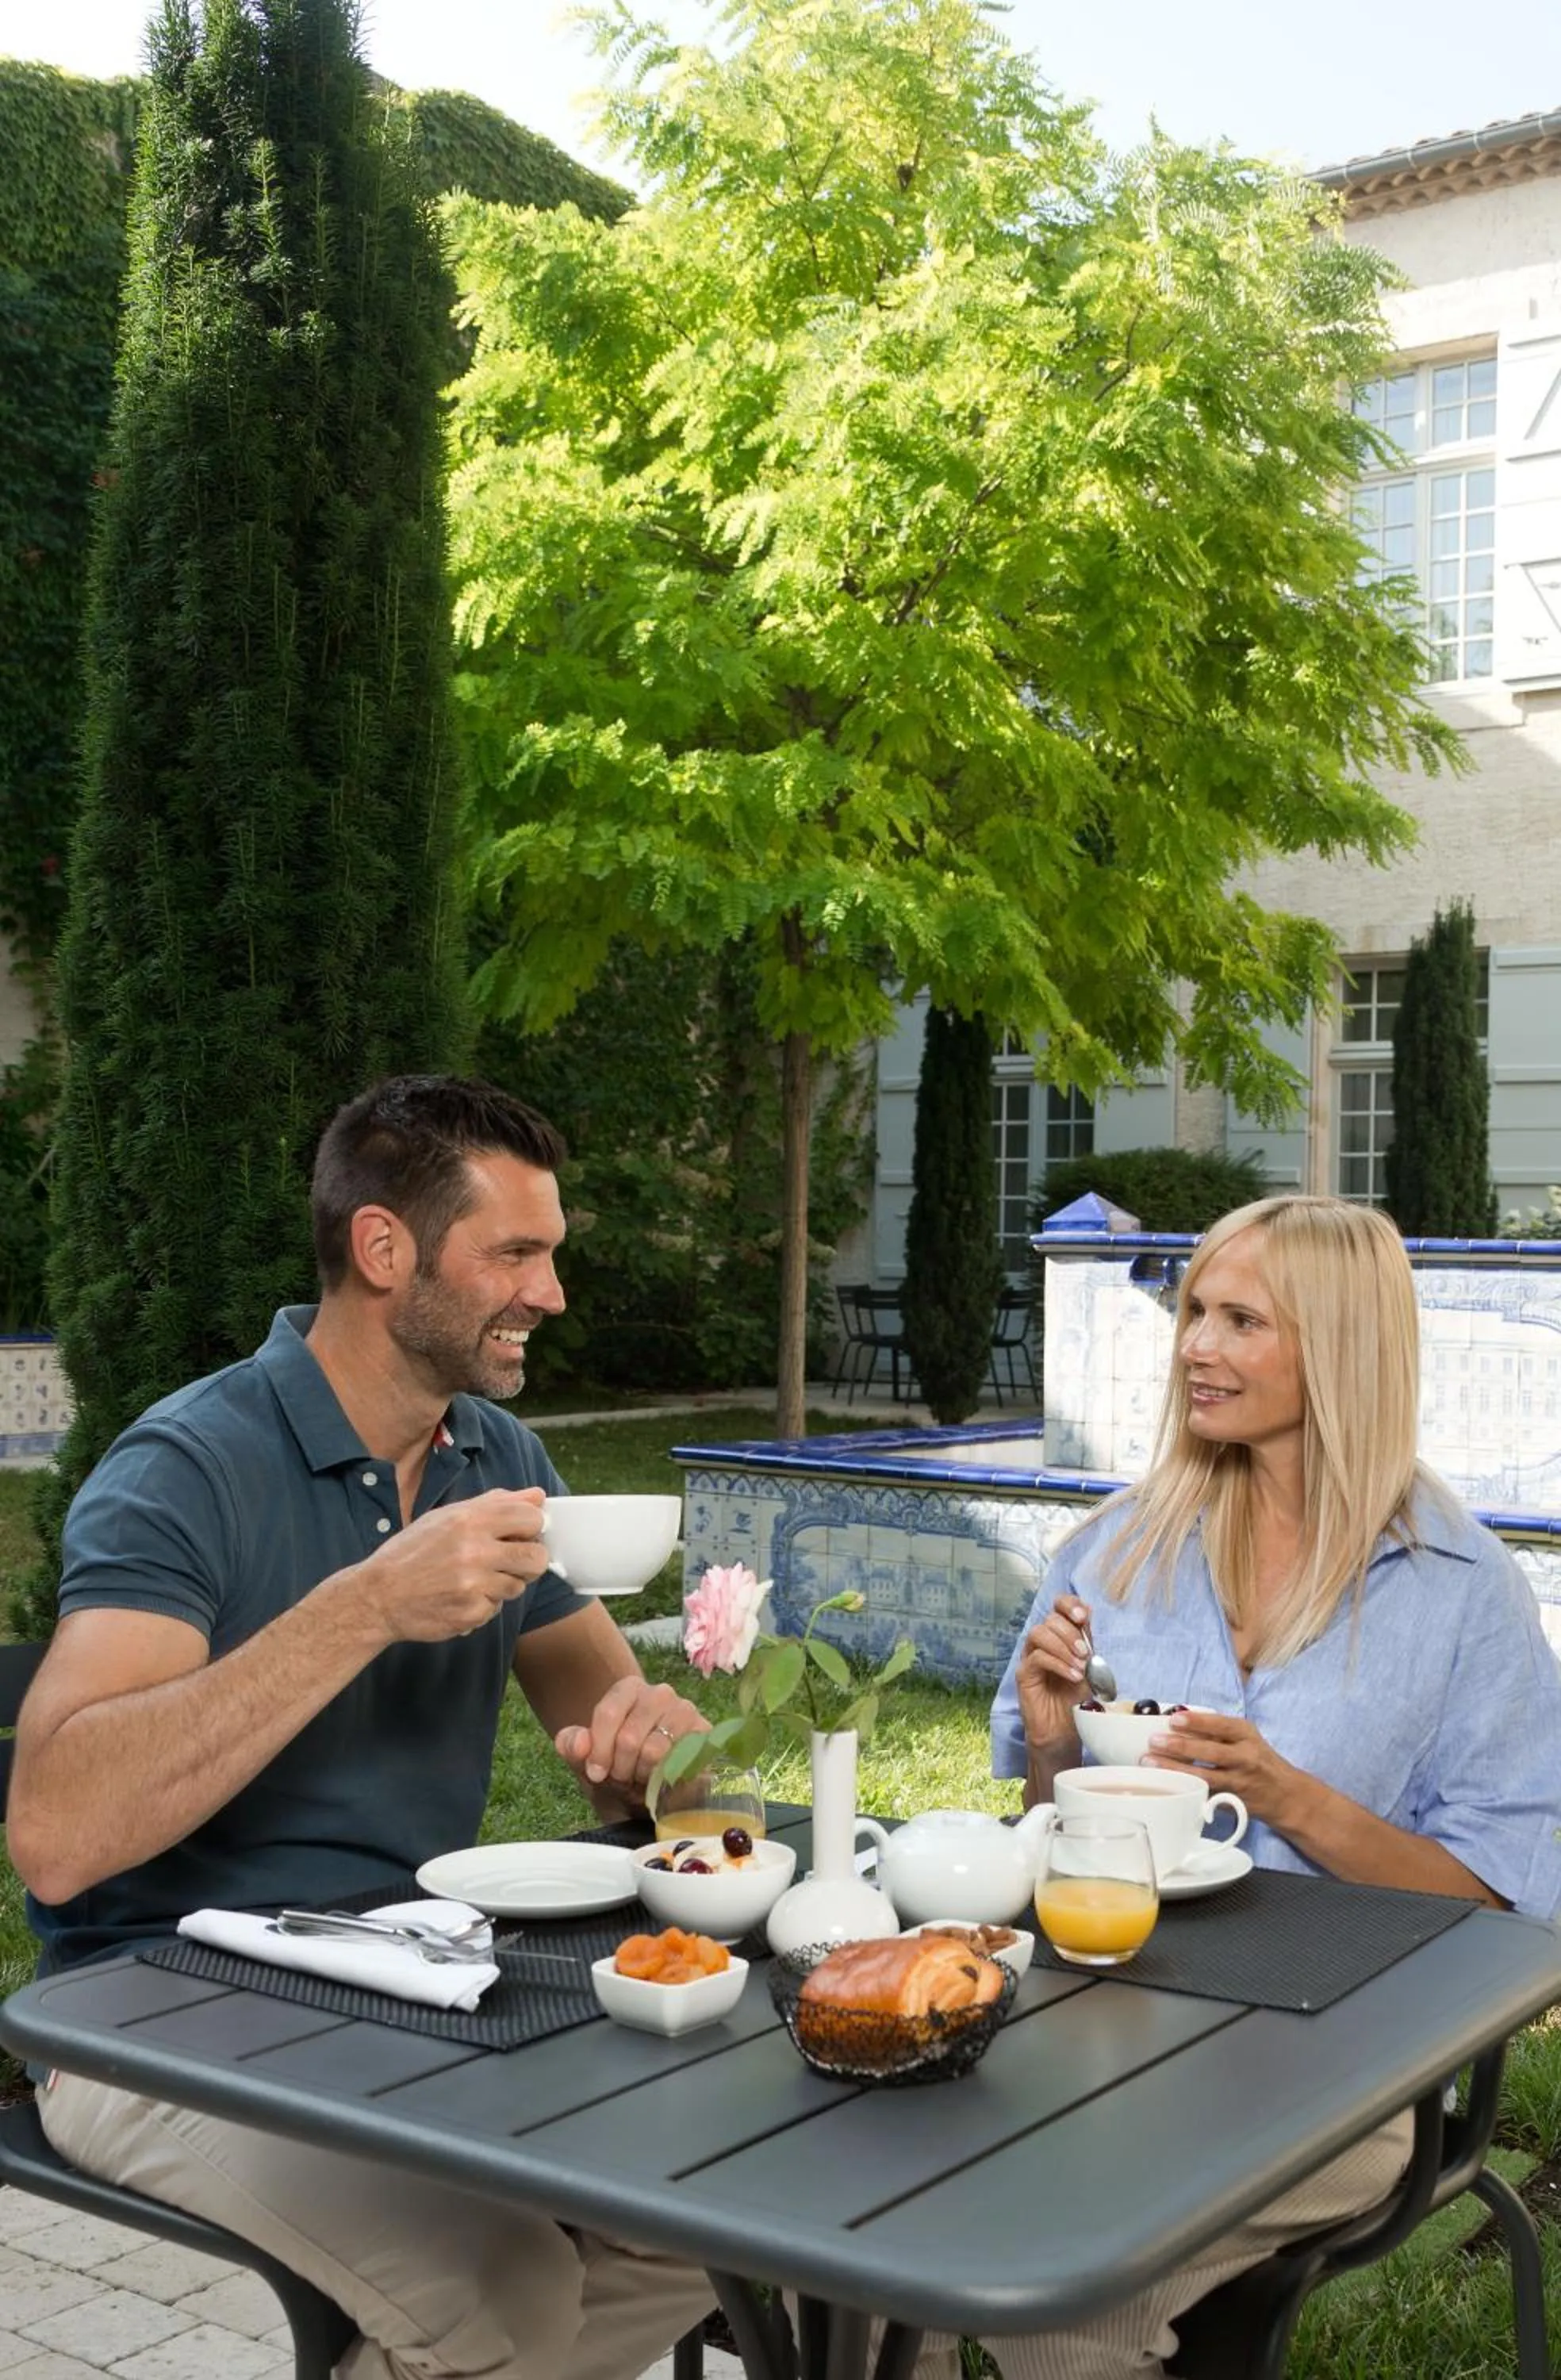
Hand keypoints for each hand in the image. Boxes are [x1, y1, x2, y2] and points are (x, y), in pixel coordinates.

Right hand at [348, 1488, 549, 1644]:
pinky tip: (460, 1597)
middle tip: (513, 1561)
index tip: (523, 1532)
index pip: (531, 1518)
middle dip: (530, 1560)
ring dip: (502, 1584)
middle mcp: (474, 1551)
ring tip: (474, 1579)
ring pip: (517, 1586)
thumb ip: (495, 1504)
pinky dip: (482, 1605)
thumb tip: (537, 1496)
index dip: (533, 1526)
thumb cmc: (412, 1552)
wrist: (377, 1596)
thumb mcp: (447, 1516)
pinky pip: (495, 1608)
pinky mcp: (471, 1613)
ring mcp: (473, 1585)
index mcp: (470, 1520)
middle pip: (536, 1557)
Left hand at [554, 1678, 708, 1802]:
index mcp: (629, 1689)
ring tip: (642, 1777)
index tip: (596, 1773)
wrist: (649, 1791)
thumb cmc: (617, 1767)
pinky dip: (664, 1778)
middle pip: (629, 1737)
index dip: (598, 1751)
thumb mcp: (585, 1760)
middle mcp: (660, 1693)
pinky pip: (679, 1762)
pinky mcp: (705, 1736)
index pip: (608, 1714)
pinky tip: (662, 1779)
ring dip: (642, 1775)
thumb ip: (571, 1745)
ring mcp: (686, 1712)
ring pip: (654, 1751)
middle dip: (620, 1768)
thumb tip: (581, 1742)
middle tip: (623, 1777)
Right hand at [1014, 1593, 1094, 1753]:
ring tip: (1079, 1666)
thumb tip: (1088, 1613)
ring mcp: (1030, 1657)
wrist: (1063, 1730)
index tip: (1084, 1617)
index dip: (1069, 1605)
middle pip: (1050, 1619)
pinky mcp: (1023, 1674)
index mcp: (1060, 1636)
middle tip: (1085, 1654)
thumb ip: (1086, 1642)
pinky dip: (1058, 1664)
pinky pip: (1037, 1658)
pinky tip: (1072, 1676)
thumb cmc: (1075, 1699)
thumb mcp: (1088, 1667)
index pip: (1058, 1606)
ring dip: (1063, 1647)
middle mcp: (1043, 1642)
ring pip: (1039, 1633)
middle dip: (1071, 1633)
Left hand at [1143, 1709, 1304, 1829]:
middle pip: (1210, 1752)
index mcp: (1247, 1735)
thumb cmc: (1258, 1759)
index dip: (1197, 1723)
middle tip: (1154, 1741)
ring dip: (1175, 1769)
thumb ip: (1218, 1730)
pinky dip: (1185, 1789)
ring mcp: (1239, 1782)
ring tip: (1151, 1762)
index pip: (1221, 1725)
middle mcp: (1245, 1757)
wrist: (1285, 1794)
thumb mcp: (1245, 1737)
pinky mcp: (1233, 1802)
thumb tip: (1178, 1720)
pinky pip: (1206, 1795)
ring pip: (1204, 1776)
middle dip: (1179, 1747)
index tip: (1174, 1719)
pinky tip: (1166, 1784)